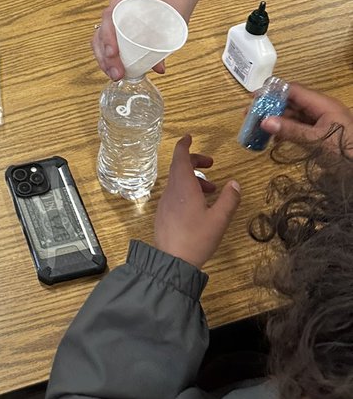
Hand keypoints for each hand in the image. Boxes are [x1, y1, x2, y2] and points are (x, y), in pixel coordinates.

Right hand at [93, 0, 187, 79]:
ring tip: (114, 74)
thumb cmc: (170, 7)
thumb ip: (164, 45)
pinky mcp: (116, 29)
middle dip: (105, 56)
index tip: (113, 53)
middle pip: (101, 32)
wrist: (173, 0)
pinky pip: (104, 43)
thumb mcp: (170, 23)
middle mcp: (117, 8)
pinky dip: (107, 57)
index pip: (110, 17)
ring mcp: (114, 19)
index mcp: (127, 0)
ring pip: (99, 40)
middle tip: (116, 73)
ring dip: (104, 59)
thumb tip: (159, 68)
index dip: (108, 36)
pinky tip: (112, 69)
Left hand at [153, 136, 240, 268]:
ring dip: (193, 179)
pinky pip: (174, 194)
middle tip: (211, 164)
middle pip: (179, 167)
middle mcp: (171, 191)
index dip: (184, 145)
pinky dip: (187, 191)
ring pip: (177, 182)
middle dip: (195, 161)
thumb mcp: (219, 219)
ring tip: (212, 190)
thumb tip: (235, 183)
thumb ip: (229, 199)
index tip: (190, 137)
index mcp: (183, 187)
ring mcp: (165, 203)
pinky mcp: (163, 214)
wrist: (172, 262)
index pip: (180, 157)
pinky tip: (199, 206)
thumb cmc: (197, 238)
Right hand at [260, 83, 352, 153]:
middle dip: (272, 108)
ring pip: (295, 116)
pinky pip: (301, 127)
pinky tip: (275, 140)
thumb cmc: (344, 151)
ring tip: (258, 128)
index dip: (273, 92)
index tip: (254, 98)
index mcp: (323, 104)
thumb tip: (264, 122)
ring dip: (278, 121)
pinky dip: (287, 131)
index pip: (294, 91)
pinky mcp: (322, 134)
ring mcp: (323, 122)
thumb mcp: (316, 141)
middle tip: (251, 115)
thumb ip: (291, 130)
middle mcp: (322, 109)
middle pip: (293, 103)